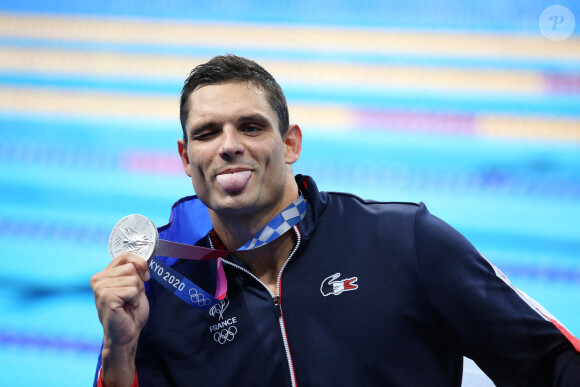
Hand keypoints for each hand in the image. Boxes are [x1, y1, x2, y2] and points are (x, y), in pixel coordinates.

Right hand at [90, 252, 149, 385]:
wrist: (127, 333)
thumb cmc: (131, 311)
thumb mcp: (135, 285)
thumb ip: (135, 269)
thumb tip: (141, 258)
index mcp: (104, 273)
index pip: (126, 256)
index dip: (140, 265)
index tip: (144, 278)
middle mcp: (98, 278)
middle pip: (131, 267)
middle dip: (138, 283)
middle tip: (131, 298)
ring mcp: (100, 287)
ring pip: (133, 278)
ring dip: (136, 293)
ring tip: (128, 303)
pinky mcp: (106, 296)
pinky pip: (132, 290)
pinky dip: (135, 300)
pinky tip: (126, 308)